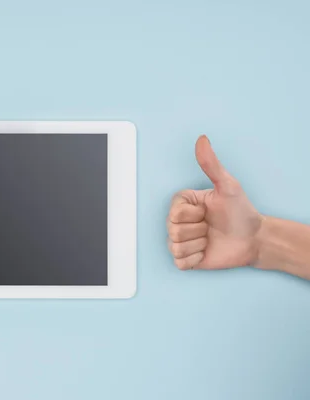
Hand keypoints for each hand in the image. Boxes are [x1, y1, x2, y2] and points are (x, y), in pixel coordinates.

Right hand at [167, 135, 263, 269]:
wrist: (253, 238)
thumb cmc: (240, 211)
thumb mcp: (227, 186)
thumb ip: (211, 164)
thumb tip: (202, 139)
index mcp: (181, 204)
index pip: (174, 212)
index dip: (194, 214)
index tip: (206, 211)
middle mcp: (177, 221)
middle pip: (173, 230)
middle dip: (198, 230)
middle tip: (210, 226)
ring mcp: (180, 241)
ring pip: (176, 246)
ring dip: (198, 245)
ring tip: (209, 238)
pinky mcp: (185, 259)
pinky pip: (180, 262)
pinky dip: (196, 259)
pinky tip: (206, 251)